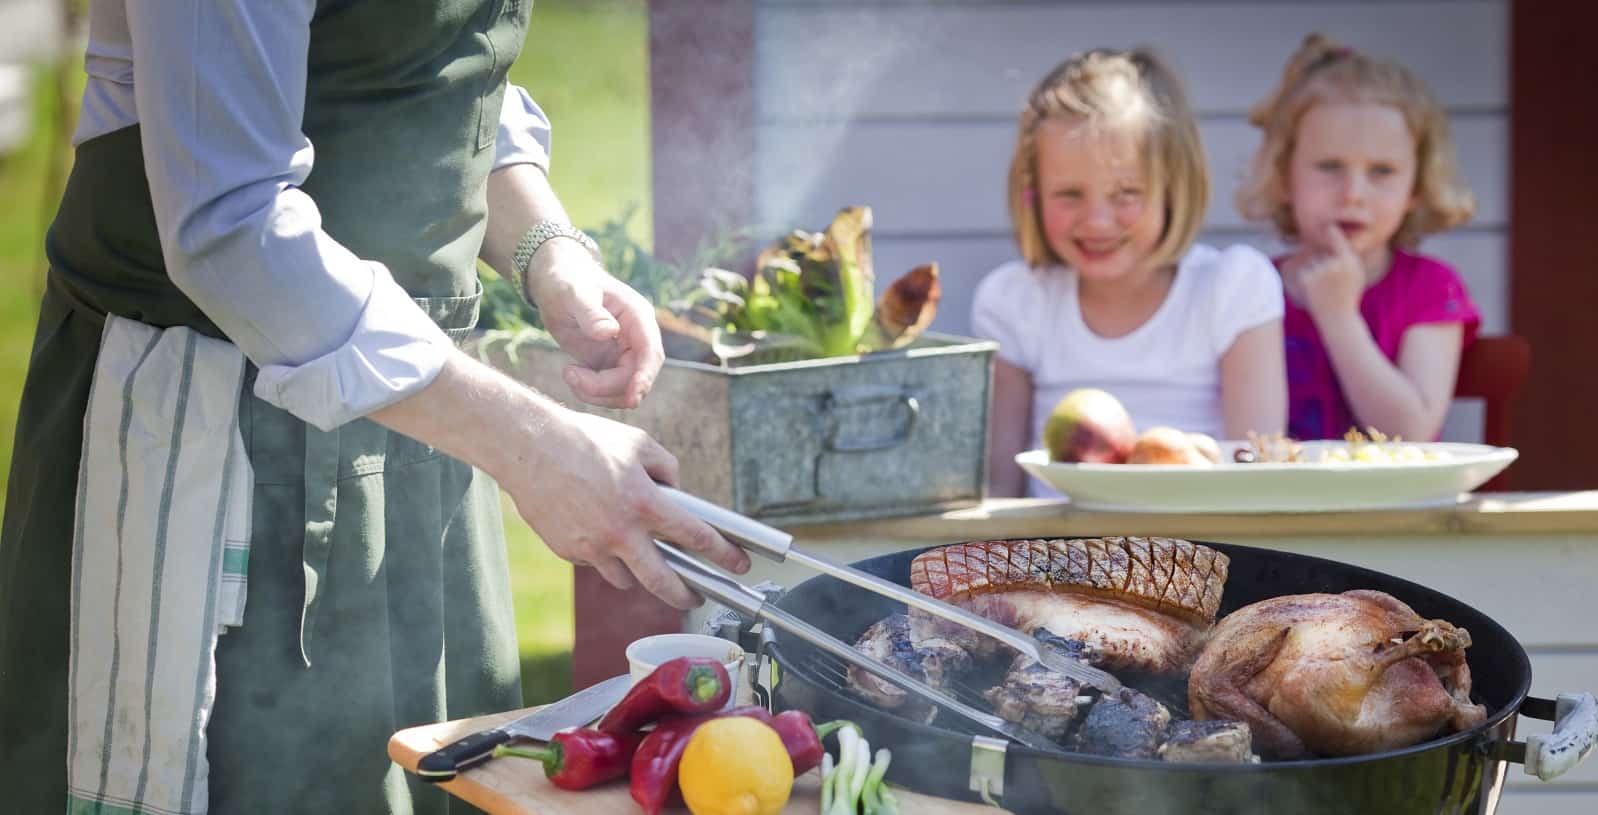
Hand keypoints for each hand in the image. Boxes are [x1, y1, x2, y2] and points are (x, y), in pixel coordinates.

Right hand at [507, 405, 751, 609]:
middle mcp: (621, 531)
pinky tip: (599, 532)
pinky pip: (597, 564)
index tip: (738, 564)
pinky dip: (605, 555)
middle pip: (663, 582)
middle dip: (686, 596)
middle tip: (696, 598)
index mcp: (645, 502)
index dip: (723, 554)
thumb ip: (666, 468)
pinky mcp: (570, 552)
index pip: (696, 536)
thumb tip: (677, 491)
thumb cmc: (584, 440)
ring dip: (639, 573)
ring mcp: (593, 547)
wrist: (528, 447)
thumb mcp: (637, 443)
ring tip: (643, 560)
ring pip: (626, 579)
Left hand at [525, 239, 664, 408]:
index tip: (631, 398)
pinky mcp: (609, 363)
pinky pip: (608, 389)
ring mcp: (624, 352)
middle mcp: (636, 337)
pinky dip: (590, 391)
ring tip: (568, 373)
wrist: (555, 283)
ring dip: (597, 393)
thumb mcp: (575, 293)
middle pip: (637, 376)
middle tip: (573, 378)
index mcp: (637, 317)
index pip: (651, 352)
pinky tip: (570, 373)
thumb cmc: (568, 281)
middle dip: (609, 387)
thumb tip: (609, 332)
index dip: (644, 377)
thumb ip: (591, 313)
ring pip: (624, 388)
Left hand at [1285, 224, 1364, 320]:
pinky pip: (1305, 271)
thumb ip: (1347, 253)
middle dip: (1324, 260)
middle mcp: (1334, 263)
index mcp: (1349, 260)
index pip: (1334, 235)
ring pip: (1314, 262)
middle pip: (1322, 251)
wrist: (1338, 317)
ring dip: (1317, 270)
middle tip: (1333, 281)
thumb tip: (1333, 233)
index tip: (1326, 225)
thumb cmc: (1348, 293)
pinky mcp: (1306, 278)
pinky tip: (1317, 291)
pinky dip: (1309, 278)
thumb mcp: (1355, 272)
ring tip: (1326, 287)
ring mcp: (1319, 270)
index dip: (1328, 229)